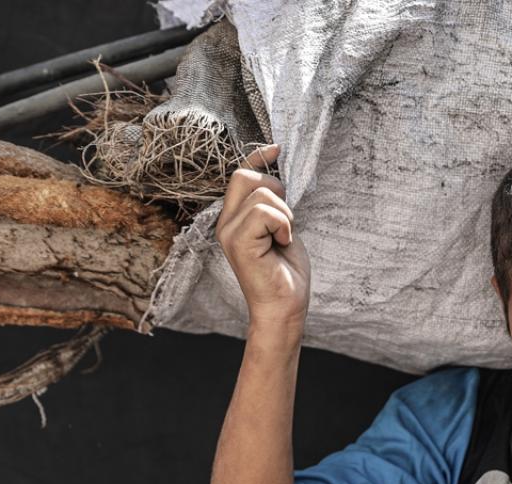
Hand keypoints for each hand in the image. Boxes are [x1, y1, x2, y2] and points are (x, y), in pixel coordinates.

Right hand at [216, 144, 311, 329]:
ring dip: (285, 216)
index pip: (240, 174)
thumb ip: (273, 204)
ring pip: (263, 195)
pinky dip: (284, 226)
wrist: (284, 306)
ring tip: (283, 239)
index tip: (278, 148)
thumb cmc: (285, 271)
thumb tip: (278, 172)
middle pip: (245, 176)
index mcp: (233, 218)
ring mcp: (229, 232)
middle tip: (285, 222)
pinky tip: (282, 245)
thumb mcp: (281, 228)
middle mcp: (225, 223)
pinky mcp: (239, 242)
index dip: (258, 157)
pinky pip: (267, 213)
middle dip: (276, 190)